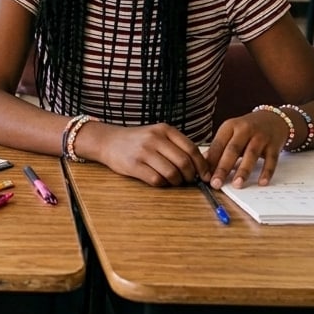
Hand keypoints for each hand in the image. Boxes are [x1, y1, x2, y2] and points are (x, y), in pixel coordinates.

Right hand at [84, 122, 208, 186]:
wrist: (108, 141)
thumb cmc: (137, 141)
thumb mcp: (157, 134)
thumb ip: (176, 145)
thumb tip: (199, 166)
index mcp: (164, 129)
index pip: (191, 148)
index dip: (201, 165)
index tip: (205, 175)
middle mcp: (155, 138)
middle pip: (183, 162)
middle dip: (190, 176)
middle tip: (188, 180)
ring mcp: (143, 151)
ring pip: (171, 173)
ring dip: (176, 181)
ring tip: (174, 181)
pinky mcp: (134, 165)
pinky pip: (156, 179)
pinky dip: (162, 184)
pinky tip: (159, 180)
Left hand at [204, 109, 289, 188]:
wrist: (273, 119)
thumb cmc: (247, 129)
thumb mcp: (231, 133)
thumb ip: (219, 147)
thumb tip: (205, 164)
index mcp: (230, 126)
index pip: (218, 144)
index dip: (211, 161)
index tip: (205, 176)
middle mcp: (245, 130)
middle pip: (233, 150)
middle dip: (223, 168)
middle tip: (216, 183)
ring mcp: (261, 137)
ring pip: (251, 154)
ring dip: (243, 170)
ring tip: (237, 184)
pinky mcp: (274, 145)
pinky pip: (271, 160)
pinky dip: (267, 171)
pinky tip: (262, 182)